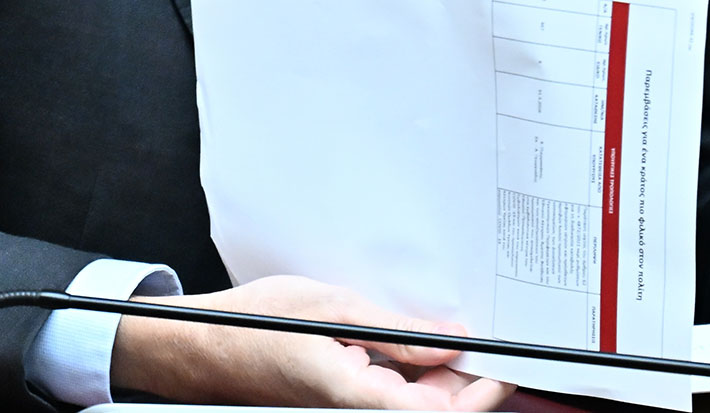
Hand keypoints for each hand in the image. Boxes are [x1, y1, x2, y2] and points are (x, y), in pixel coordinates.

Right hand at [109, 274, 514, 409]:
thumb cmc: (254, 323)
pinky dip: (411, 373)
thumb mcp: (333, 307)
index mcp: (351, 395)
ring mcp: (346, 408)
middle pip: (430, 408)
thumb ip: (397, 331)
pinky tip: (416, 342)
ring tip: (451, 331)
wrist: (202, 346)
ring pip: (412, 402)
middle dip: (466, 379)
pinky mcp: (342, 401)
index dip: (480, 394)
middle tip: (485, 337)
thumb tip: (452, 341)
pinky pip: (389, 395)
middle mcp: (351, 411)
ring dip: (439, 374)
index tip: (507, 367)